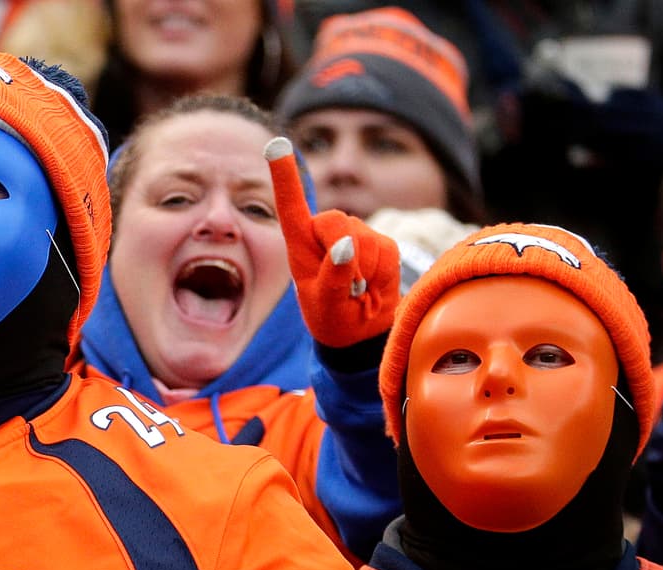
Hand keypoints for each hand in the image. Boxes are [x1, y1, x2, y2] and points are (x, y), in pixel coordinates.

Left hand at [265, 137, 401, 347]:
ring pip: (364, 239)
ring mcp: (355, 235)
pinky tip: (373, 287)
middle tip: (347, 288)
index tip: (275, 144)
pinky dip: (382, 274)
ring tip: (357, 291)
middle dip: (344, 253)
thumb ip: (334, 277)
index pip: (291, 205)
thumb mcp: (327, 306)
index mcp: (299, 245)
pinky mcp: (381, 243)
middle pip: (336, 222)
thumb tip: (347, 246)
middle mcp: (324, 233)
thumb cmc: (333, 319)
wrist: (362, 332)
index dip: (285, 175)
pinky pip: (386, 252)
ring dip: (363, 272)